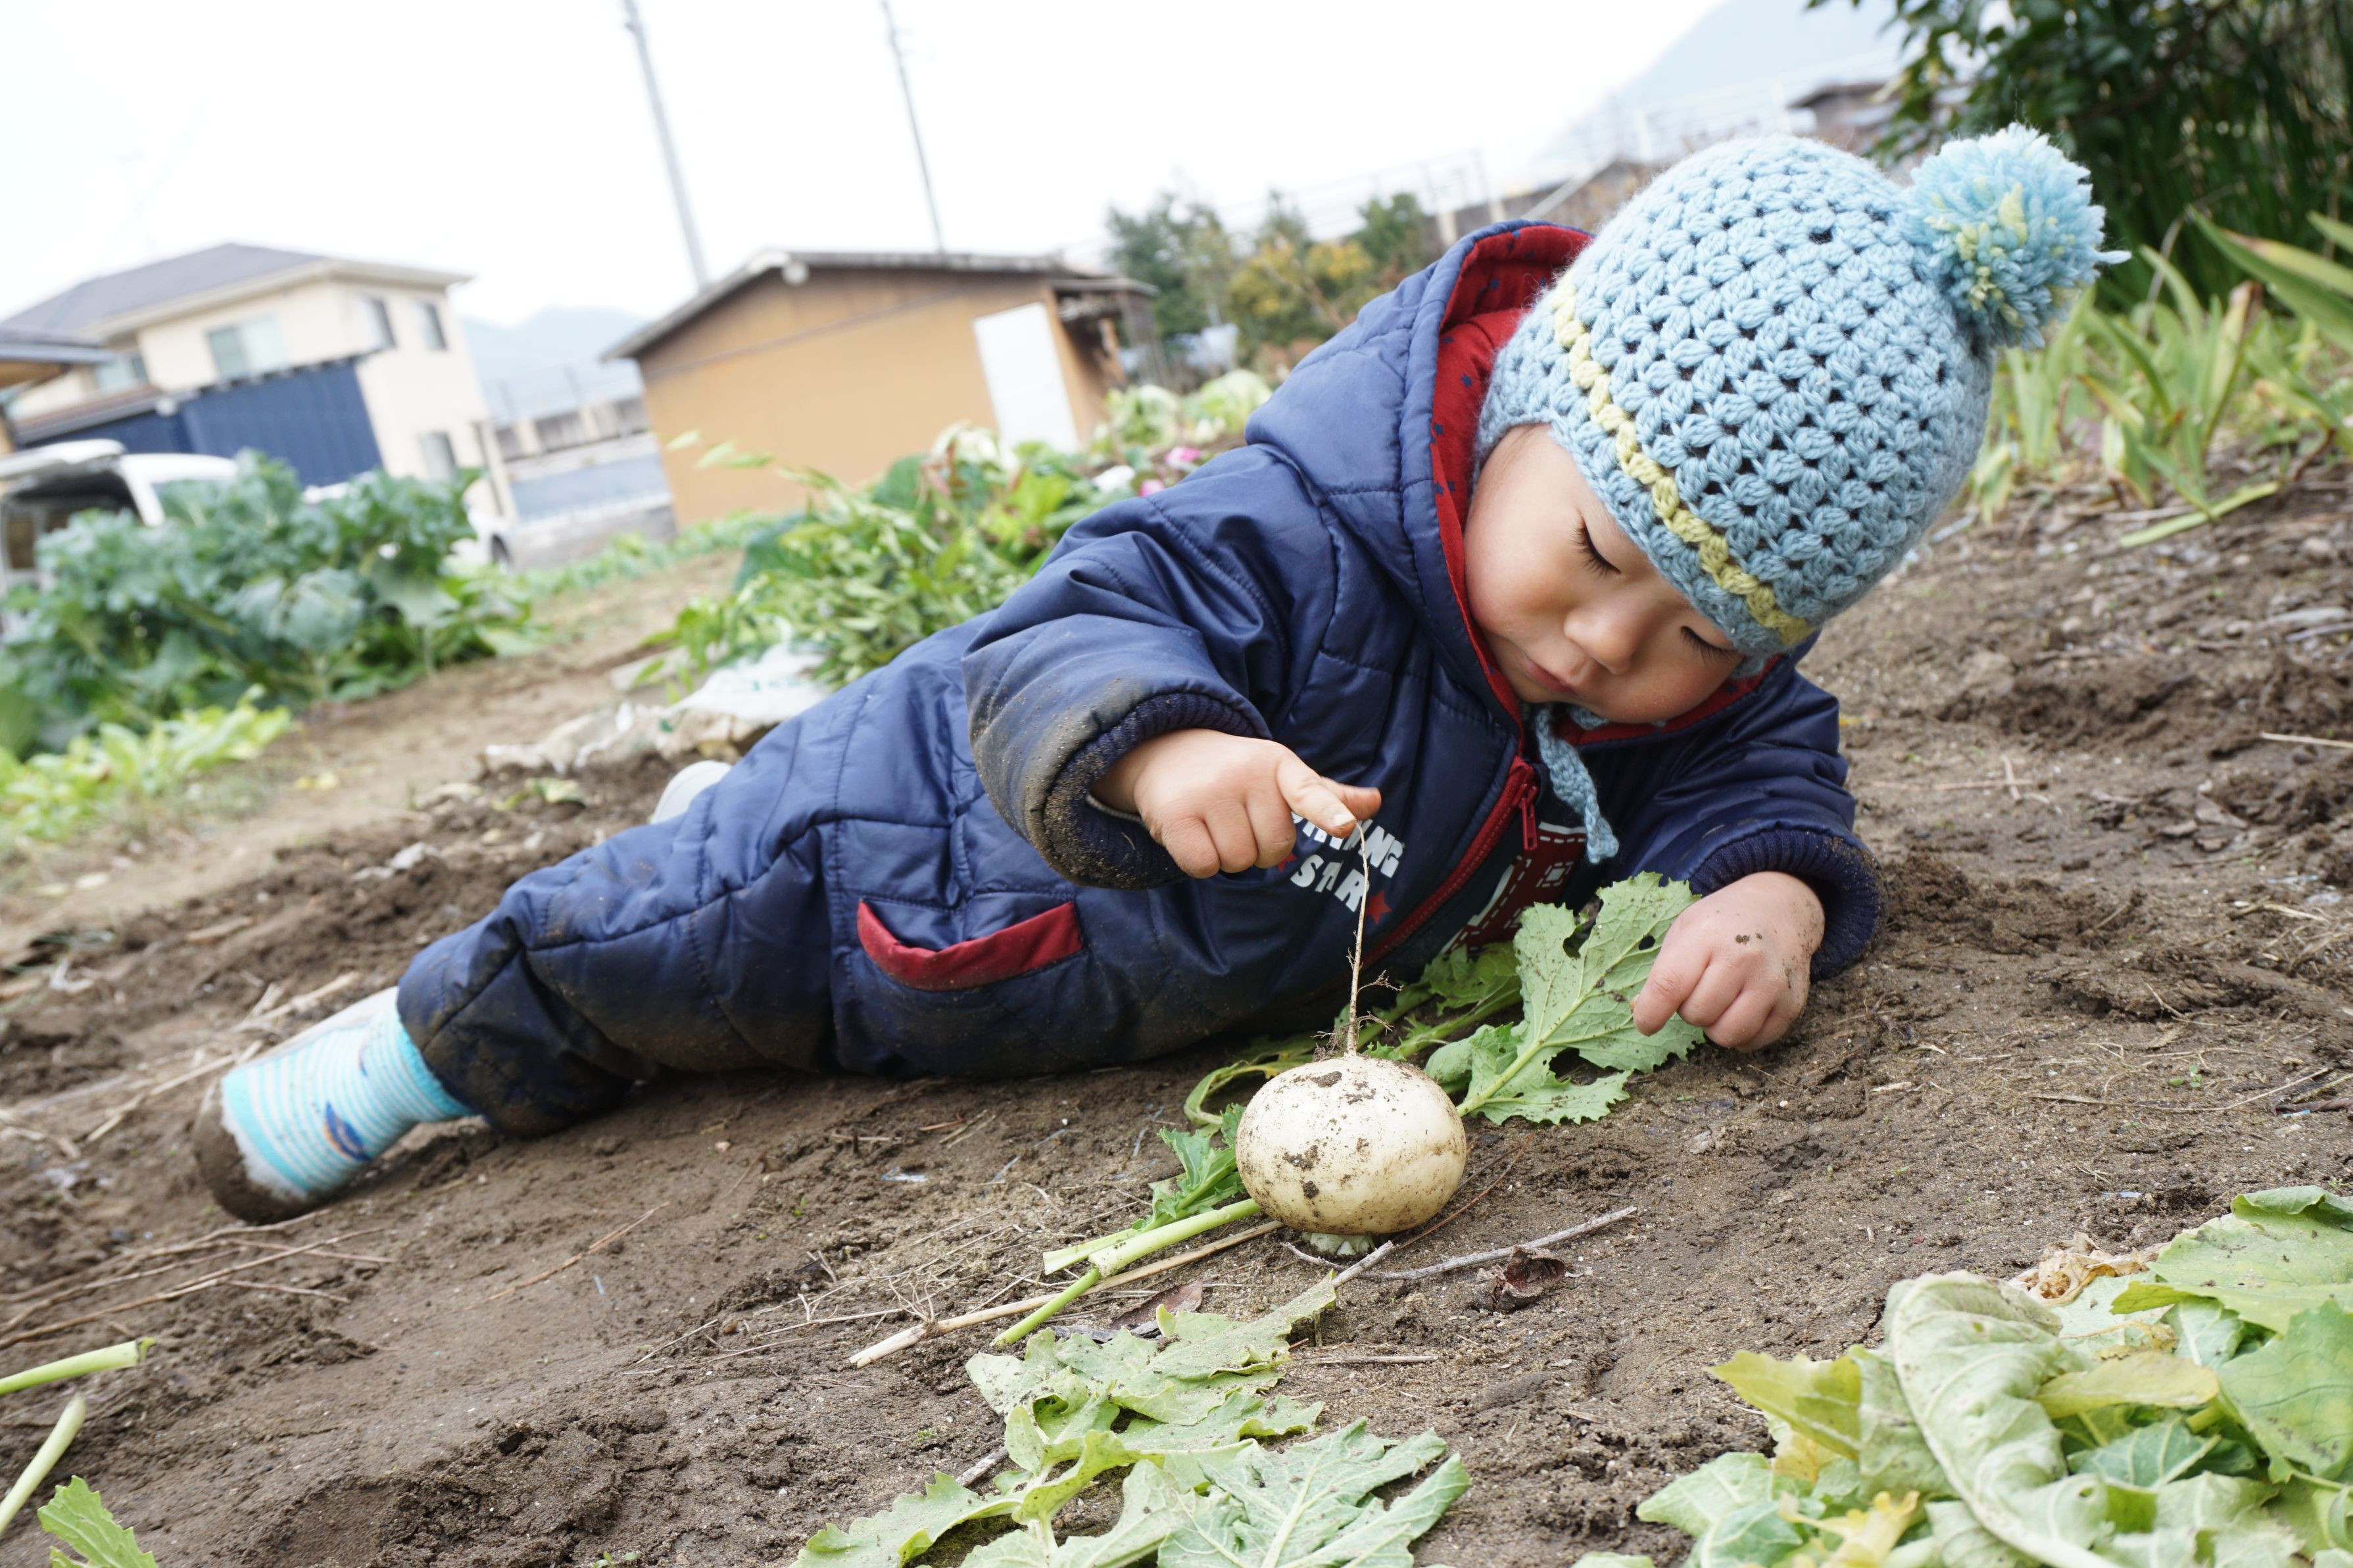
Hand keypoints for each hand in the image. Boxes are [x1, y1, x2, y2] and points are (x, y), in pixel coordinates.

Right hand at [1096, 730, 1381, 878]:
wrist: (1167, 749)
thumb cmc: (1236, 772)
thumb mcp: (1280, 774)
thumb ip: (1325, 794)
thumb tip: (1375, 802)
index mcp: (1279, 764)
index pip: (1308, 791)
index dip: (1328, 811)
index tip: (1343, 826)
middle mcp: (1245, 774)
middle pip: (1274, 849)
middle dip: (1258, 847)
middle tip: (1238, 819)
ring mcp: (1209, 792)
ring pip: (1239, 861)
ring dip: (1228, 855)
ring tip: (1213, 823)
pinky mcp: (1175, 813)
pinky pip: (1204, 866)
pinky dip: (1200, 862)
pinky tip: (1193, 834)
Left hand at [1630, 872, 1823, 1050]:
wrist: (1780, 909)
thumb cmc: (1722, 923)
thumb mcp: (1685, 929)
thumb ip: (1663, 970)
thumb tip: (1640, 1011)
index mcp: (1707, 936)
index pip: (1670, 985)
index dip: (1651, 1012)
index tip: (1645, 1023)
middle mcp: (1742, 959)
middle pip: (1697, 1014)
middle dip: (1689, 1010)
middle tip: (1699, 989)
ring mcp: (1771, 982)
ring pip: (1726, 1034)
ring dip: (1714, 1026)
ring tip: (1720, 1001)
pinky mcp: (1791, 1003)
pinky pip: (1754, 1041)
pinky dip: (1741, 1034)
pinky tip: (1741, 1009)